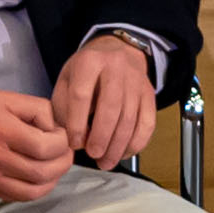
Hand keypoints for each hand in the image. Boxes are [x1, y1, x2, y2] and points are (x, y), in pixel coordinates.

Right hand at [0, 81, 74, 202]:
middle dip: (63, 161)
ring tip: (56, 164)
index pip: (45, 145)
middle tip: (65, 150)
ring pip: (34, 190)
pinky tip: (40, 176)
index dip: (62, 141)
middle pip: (44, 171)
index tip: (61, 132)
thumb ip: (32, 109)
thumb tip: (57, 126)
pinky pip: (18, 197)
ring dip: (53, 179)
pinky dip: (36, 190)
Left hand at [50, 34, 160, 168]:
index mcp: (89, 61)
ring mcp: (136, 81)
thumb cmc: (87, 71)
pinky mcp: (150, 94)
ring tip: (105, 162)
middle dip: (101, 137)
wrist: (118, 50)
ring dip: (118, 146)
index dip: (77, 124)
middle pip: (110, 107)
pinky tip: (124, 153)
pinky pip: (147, 123)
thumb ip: (64, 107)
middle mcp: (115, 67)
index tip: (74, 144)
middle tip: (93, 155)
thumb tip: (72, 139)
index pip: (81, 95)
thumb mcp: (67, 79)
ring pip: (130, 118)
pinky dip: (137, 143)